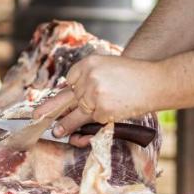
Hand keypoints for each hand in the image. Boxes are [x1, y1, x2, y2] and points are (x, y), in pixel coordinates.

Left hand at [35, 55, 155, 146]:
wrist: (156, 82)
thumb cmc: (135, 76)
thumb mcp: (108, 67)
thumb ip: (91, 78)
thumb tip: (72, 93)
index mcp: (88, 63)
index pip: (70, 79)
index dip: (71, 90)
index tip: (63, 96)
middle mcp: (88, 77)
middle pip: (66, 96)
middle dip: (50, 108)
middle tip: (36, 116)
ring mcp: (93, 95)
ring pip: (74, 113)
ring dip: (64, 124)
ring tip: (56, 131)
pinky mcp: (102, 110)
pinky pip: (93, 121)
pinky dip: (95, 125)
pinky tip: (100, 122)